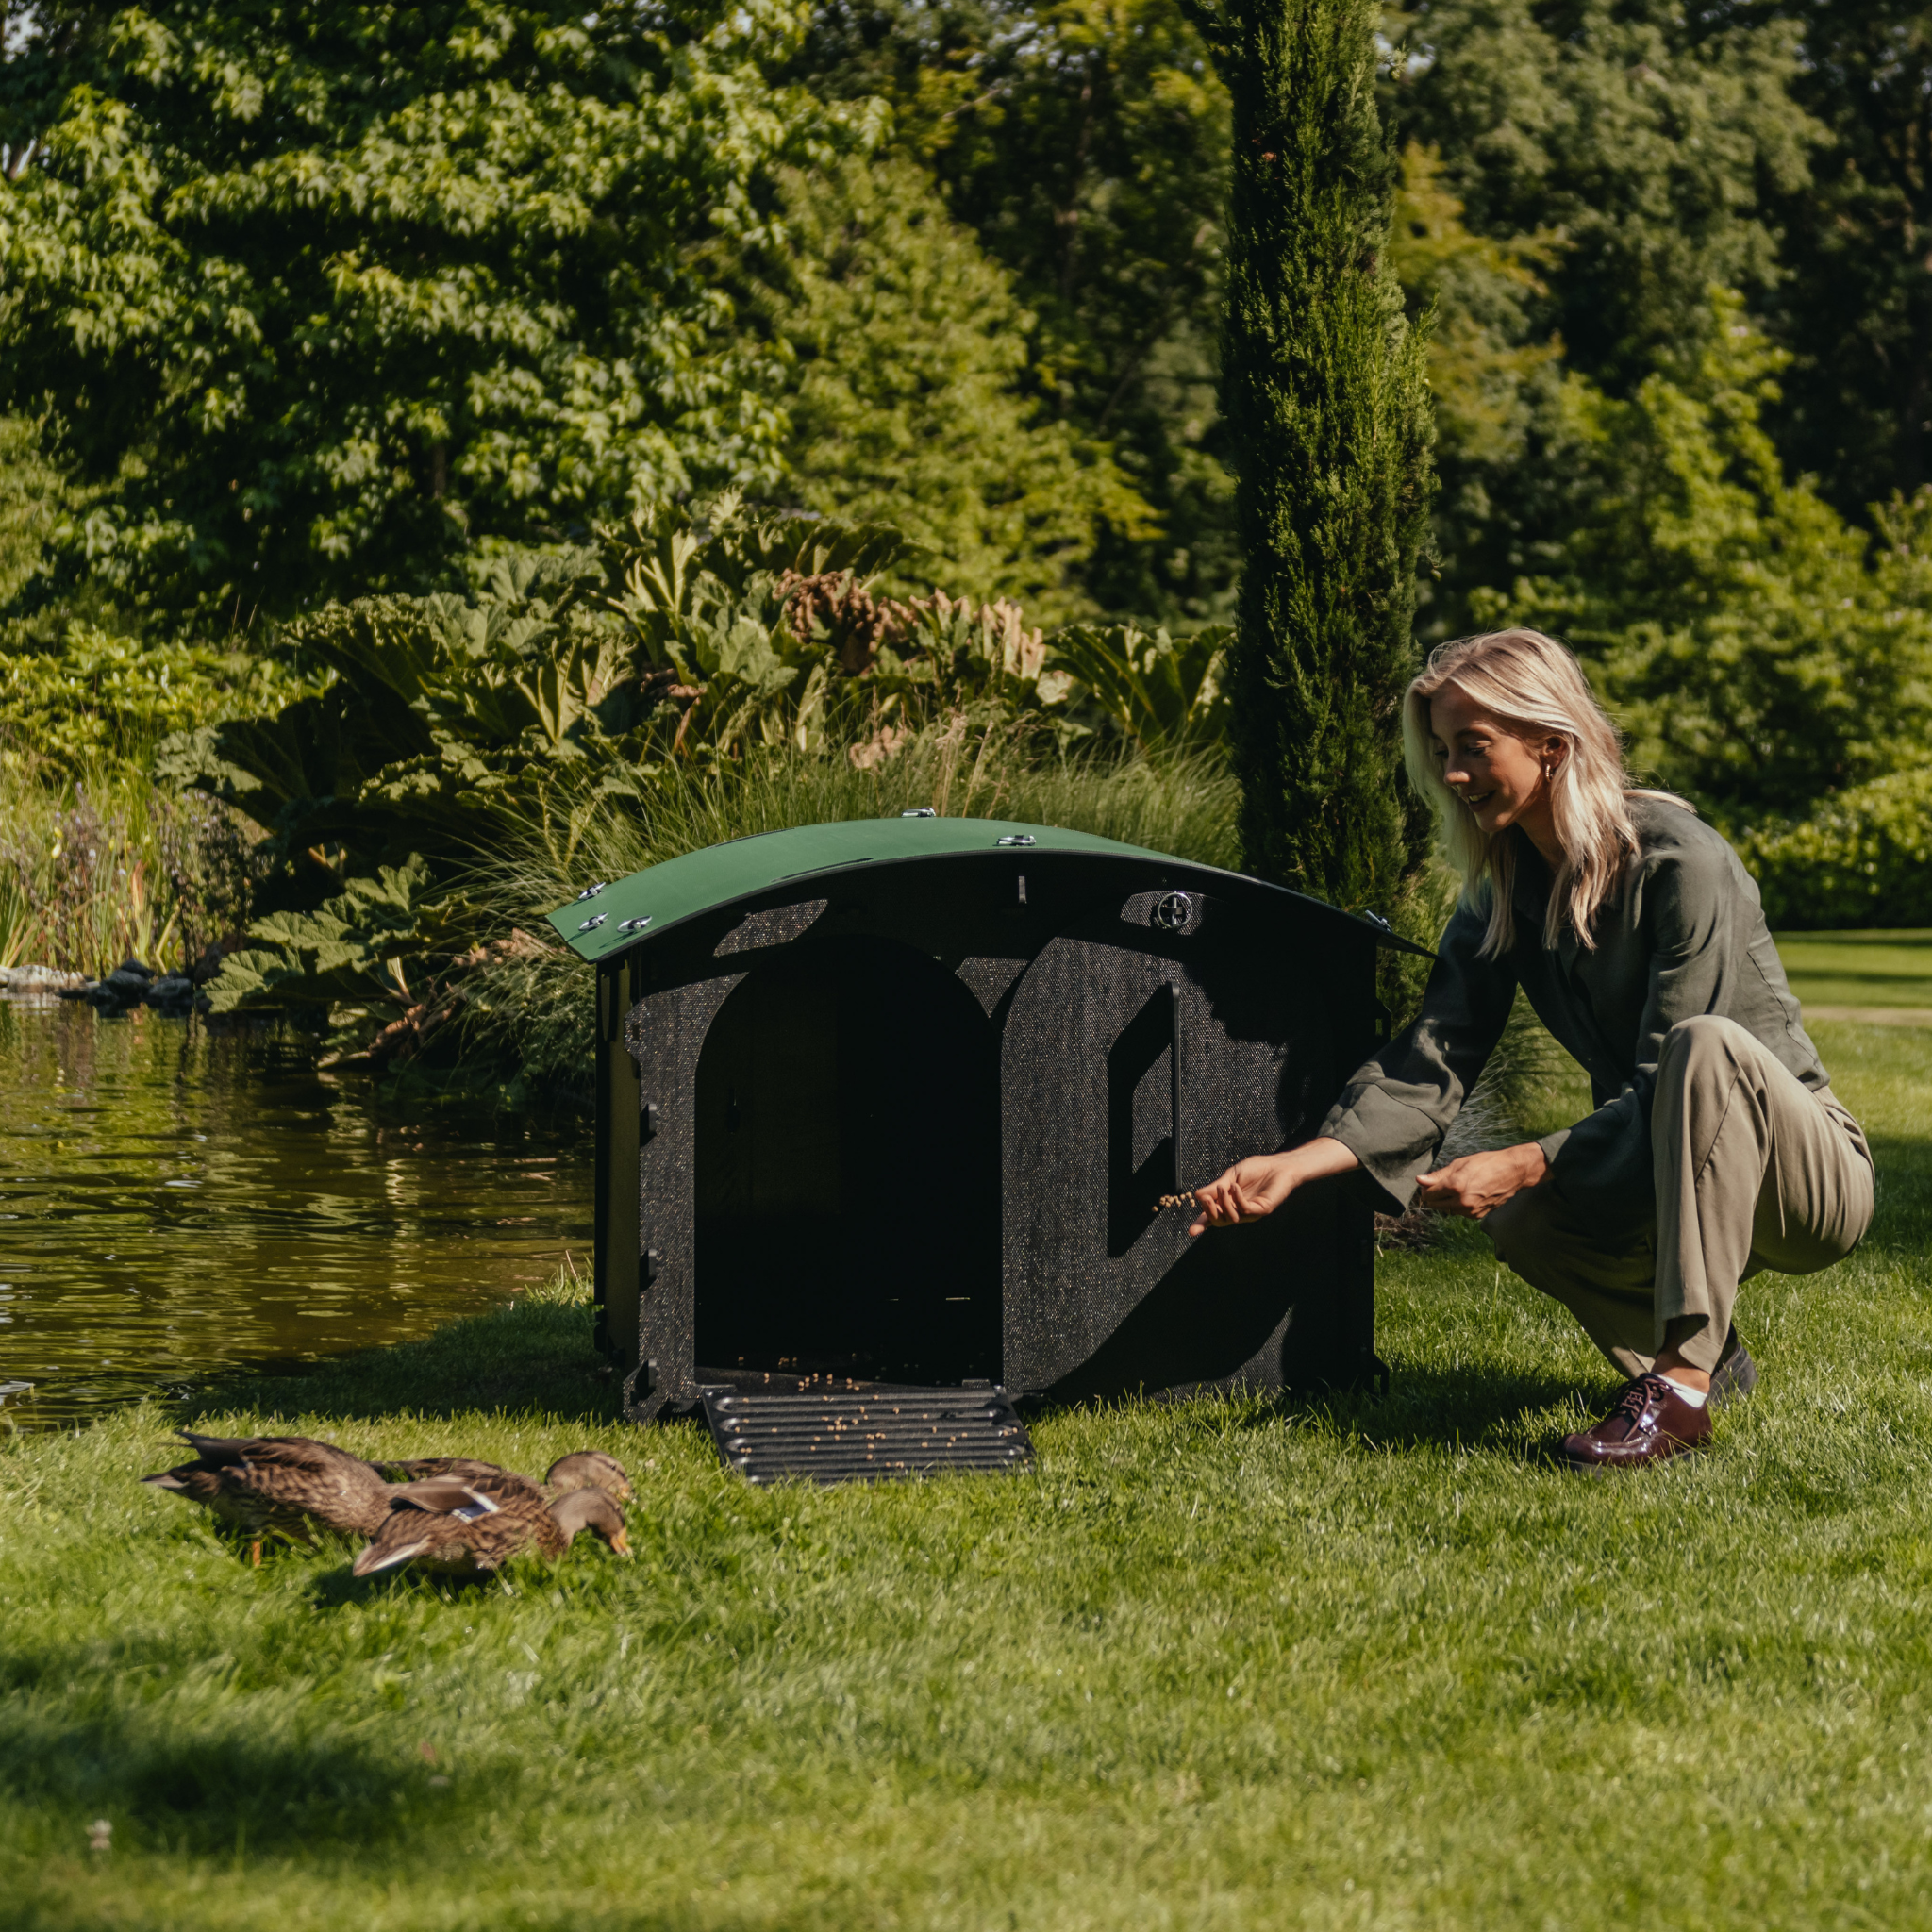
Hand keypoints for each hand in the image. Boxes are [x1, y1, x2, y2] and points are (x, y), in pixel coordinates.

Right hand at [1188, 1138, 1359, 1235]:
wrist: (1278, 1166)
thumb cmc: (1256, 1169)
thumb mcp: (1231, 1175)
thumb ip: (1216, 1187)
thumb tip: (1197, 1195)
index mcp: (1229, 1203)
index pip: (1212, 1216)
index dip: (1201, 1224)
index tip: (1192, 1232)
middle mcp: (1238, 1211)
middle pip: (1219, 1221)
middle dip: (1209, 1212)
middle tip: (1205, 1199)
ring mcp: (1250, 1213)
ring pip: (1231, 1217)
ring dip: (1223, 1203)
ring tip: (1224, 1187)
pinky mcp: (1261, 1210)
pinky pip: (1244, 1210)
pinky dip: (1237, 1199)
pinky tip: (1235, 1186)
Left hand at [1415, 1142, 1547, 1217]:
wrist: (1513, 1173)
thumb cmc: (1487, 1163)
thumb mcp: (1460, 1164)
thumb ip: (1438, 1175)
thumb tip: (1420, 1180)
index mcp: (1455, 1186)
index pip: (1428, 1194)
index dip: (1426, 1187)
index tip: (1429, 1182)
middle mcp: (1462, 1201)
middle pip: (1434, 1204)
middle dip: (1433, 1195)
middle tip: (1441, 1184)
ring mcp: (1470, 1211)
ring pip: (1446, 1209)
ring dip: (1446, 1201)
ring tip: (1457, 1187)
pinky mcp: (1477, 1216)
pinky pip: (1459, 1213)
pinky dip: (1458, 1205)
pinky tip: (1466, 1194)